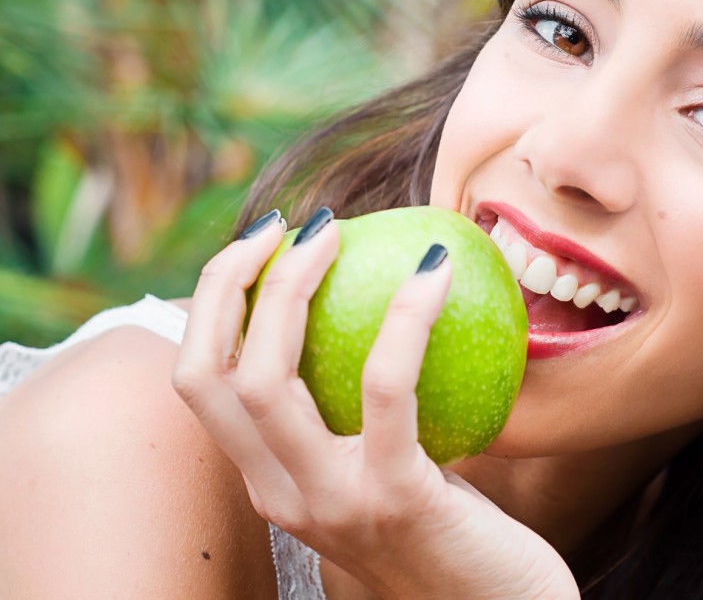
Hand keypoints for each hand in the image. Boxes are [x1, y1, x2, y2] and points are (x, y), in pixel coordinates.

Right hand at [171, 209, 578, 598]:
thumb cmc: (453, 528)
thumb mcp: (387, 465)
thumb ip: (362, 410)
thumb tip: (378, 300)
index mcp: (270, 481)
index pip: (200, 381)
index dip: (211, 301)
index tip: (259, 242)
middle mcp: (281, 495)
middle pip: (212, 374)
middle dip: (230, 282)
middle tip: (287, 223)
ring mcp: (330, 502)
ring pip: (266, 381)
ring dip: (289, 288)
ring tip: (333, 230)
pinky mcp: (394, 499)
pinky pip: (385, 388)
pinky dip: (404, 318)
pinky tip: (435, 270)